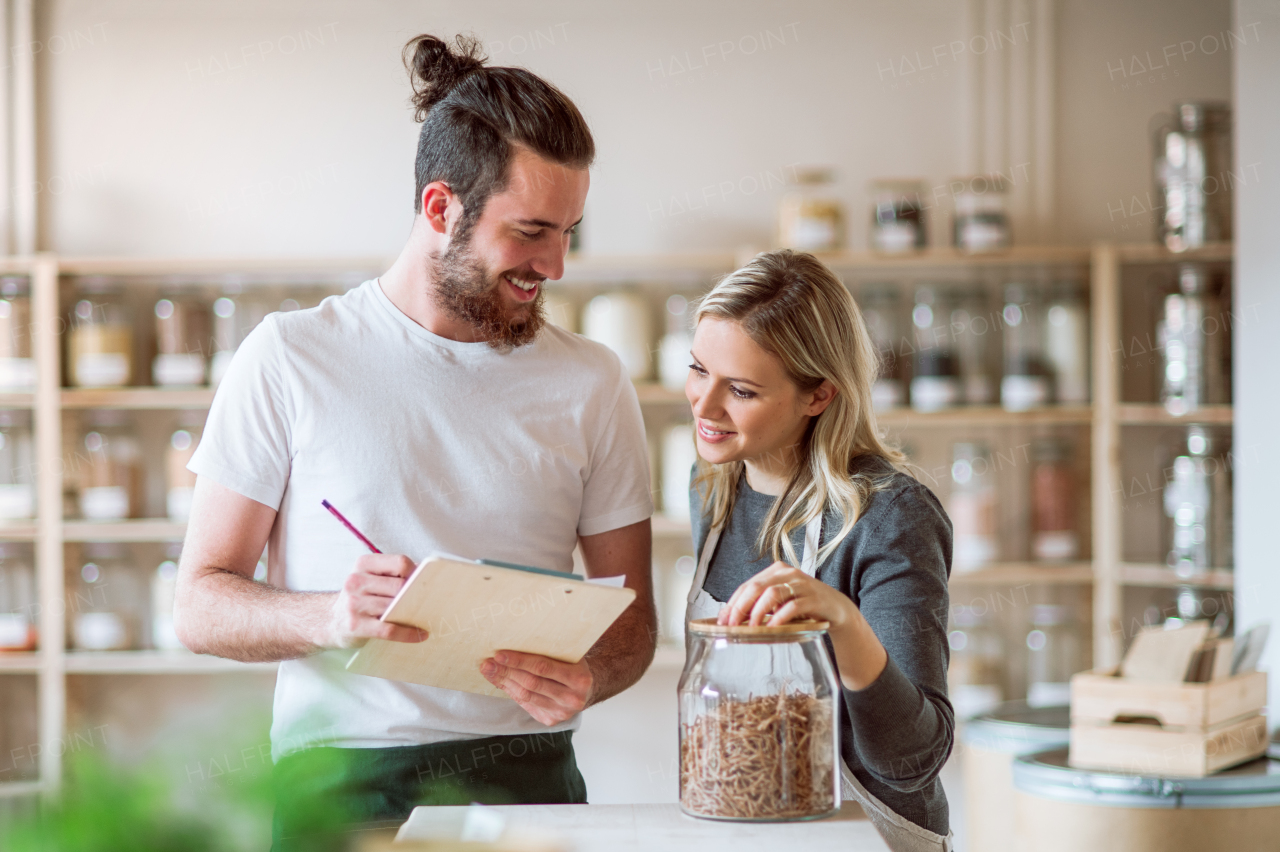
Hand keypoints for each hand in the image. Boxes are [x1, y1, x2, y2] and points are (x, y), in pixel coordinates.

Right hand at [319, 554, 426, 648]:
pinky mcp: (355, 625)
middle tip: (429, 603)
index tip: (424, 583)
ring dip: (414, 614)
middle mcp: (356, 581)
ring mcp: (354, 604)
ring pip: (394, 607)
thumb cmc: (360, 598)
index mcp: (363, 564)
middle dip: (416, 595)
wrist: (330, 621)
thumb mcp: (370, 578)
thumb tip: (426, 576)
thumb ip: (393, 574)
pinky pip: (388, 630)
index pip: (400, 563)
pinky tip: (420, 635)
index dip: (416, 573)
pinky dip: (408, 634)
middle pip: (399, 586)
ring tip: (427, 618)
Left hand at [480, 650, 594, 725]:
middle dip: (506, 672)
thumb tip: (513, 640)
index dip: (519, 661)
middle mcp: (572, 698)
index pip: (543, 667)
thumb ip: (549, 650)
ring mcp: (561, 712)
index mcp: (579, 678)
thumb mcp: (569, 654)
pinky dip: (512, 692)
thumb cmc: (573, 665)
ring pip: (526, 695)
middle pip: (531, 683)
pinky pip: (526, 704)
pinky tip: (502, 681)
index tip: (499, 654)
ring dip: (505, 682)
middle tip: (487, 663)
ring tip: (490, 670)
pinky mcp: (551, 720)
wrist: (587, 689)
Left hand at [718, 562, 856, 631]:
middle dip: (740, 607)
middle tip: (732, 625)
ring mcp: (801, 584)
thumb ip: (760, 604)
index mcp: (775, 571)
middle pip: (756, 587)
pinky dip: (779, 618)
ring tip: (751, 628)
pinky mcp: (813, 597)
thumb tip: (732, 619)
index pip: (747, 585)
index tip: (722, 621)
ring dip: (758, 612)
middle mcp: (787, 573)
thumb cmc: (803, 606)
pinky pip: (792, 606)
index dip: (732, 603)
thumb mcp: (780, 602)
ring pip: (772, 594)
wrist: (836, 609)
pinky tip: (772, 628)